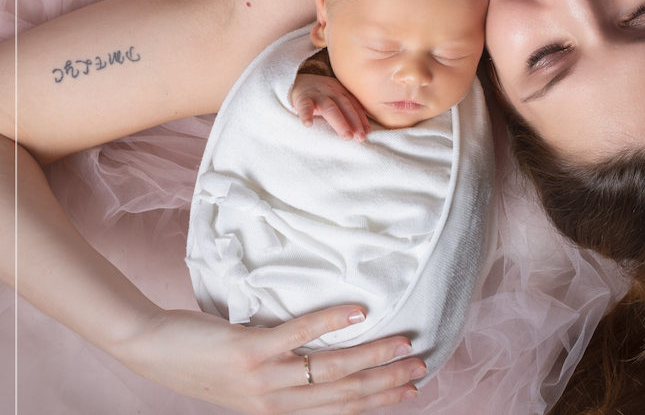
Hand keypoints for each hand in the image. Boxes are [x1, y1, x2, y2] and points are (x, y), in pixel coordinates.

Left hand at [118, 305, 424, 413]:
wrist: (151, 351)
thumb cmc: (201, 361)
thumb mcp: (247, 382)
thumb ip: (284, 376)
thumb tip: (325, 357)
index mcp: (277, 410)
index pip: (341, 409)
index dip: (380, 400)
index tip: (412, 390)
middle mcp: (274, 401)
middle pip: (345, 392)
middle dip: (387, 380)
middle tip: (420, 366)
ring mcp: (263, 377)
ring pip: (331, 369)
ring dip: (373, 355)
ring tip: (404, 342)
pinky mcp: (249, 350)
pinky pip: (298, 335)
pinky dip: (331, 322)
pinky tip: (358, 312)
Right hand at [291, 74, 370, 140]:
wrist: (297, 82)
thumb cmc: (321, 95)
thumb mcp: (336, 96)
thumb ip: (349, 108)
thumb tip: (366, 130)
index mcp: (341, 92)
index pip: (354, 105)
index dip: (362, 119)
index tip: (367, 132)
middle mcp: (331, 91)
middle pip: (345, 106)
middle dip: (355, 122)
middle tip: (361, 138)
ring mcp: (317, 94)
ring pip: (330, 108)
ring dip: (340, 123)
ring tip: (347, 137)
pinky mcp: (302, 98)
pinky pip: (304, 106)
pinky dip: (306, 114)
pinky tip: (308, 124)